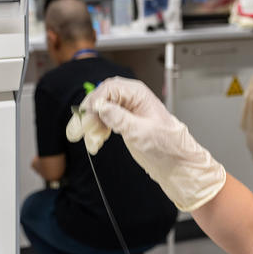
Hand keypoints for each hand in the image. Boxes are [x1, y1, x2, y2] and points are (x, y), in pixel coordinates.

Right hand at [65, 77, 226, 211]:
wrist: (177, 164)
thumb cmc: (168, 147)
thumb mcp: (141, 132)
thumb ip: (119, 118)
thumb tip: (101, 106)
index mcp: (138, 94)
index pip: (108, 89)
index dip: (94, 102)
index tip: (85, 118)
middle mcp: (131, 99)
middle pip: (101, 100)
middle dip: (88, 116)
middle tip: (75, 132)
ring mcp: (127, 112)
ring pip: (100, 112)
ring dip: (91, 127)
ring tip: (90, 143)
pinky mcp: (125, 124)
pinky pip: (104, 123)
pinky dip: (97, 132)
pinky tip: (95, 143)